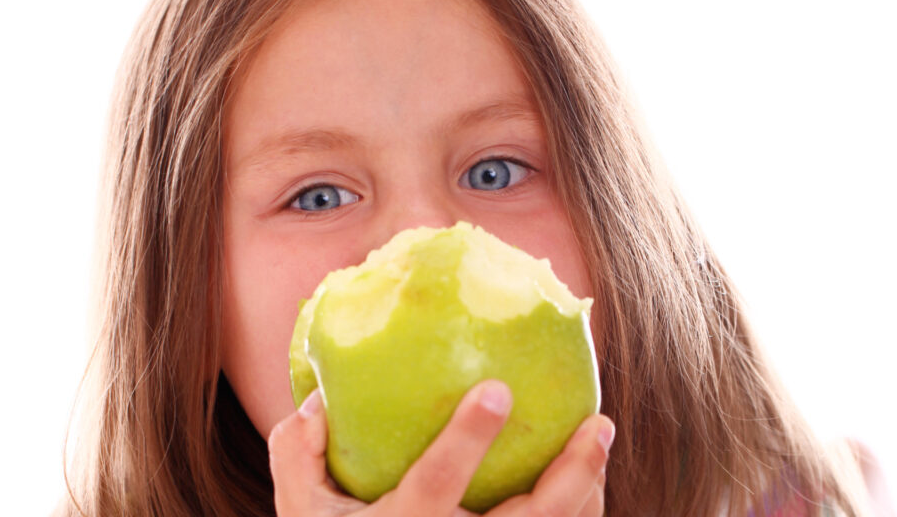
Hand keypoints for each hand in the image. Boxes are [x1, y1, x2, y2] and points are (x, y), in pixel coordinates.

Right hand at [268, 379, 613, 516]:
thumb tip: (320, 395)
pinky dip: (578, 511)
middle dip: (569, 474)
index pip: (436, 485)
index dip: (467, 440)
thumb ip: (297, 451)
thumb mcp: (299, 508)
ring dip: (586, 490)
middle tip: (598, 423)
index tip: (498, 391)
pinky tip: (586, 477)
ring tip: (598, 433)